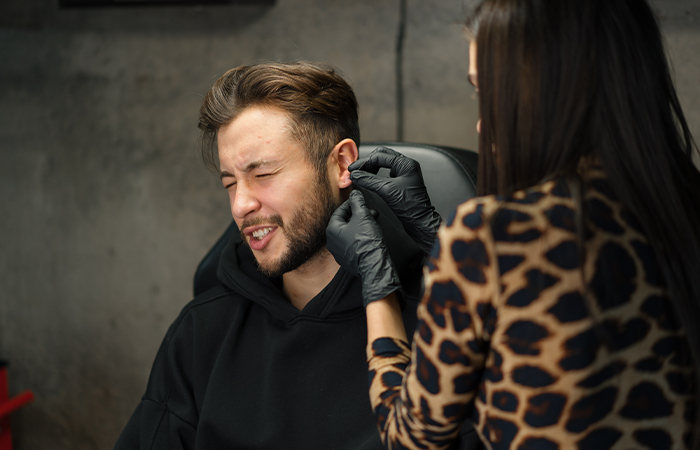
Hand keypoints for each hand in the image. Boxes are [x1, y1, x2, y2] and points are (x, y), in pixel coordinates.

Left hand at [326, 190, 400, 306]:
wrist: (374, 264)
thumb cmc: (366, 241)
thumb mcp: (362, 216)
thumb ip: (357, 202)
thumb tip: (355, 194)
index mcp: (331, 230)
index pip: (339, 211)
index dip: (351, 204)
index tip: (359, 200)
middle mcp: (332, 242)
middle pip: (344, 222)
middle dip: (358, 215)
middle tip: (368, 211)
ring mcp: (339, 252)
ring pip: (349, 233)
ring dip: (360, 225)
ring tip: (372, 221)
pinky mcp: (347, 259)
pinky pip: (352, 243)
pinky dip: (360, 236)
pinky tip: (370, 234)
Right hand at [349, 146, 440, 254]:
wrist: (420, 221)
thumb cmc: (410, 207)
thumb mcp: (386, 191)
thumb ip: (369, 180)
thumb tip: (355, 175)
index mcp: (406, 164)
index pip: (380, 156)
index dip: (364, 162)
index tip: (352, 169)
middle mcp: (406, 165)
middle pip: (382, 155)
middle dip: (368, 162)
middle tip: (356, 170)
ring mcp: (405, 173)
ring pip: (384, 163)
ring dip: (372, 167)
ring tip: (361, 174)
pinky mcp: (402, 181)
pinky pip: (387, 171)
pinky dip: (377, 173)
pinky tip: (370, 179)